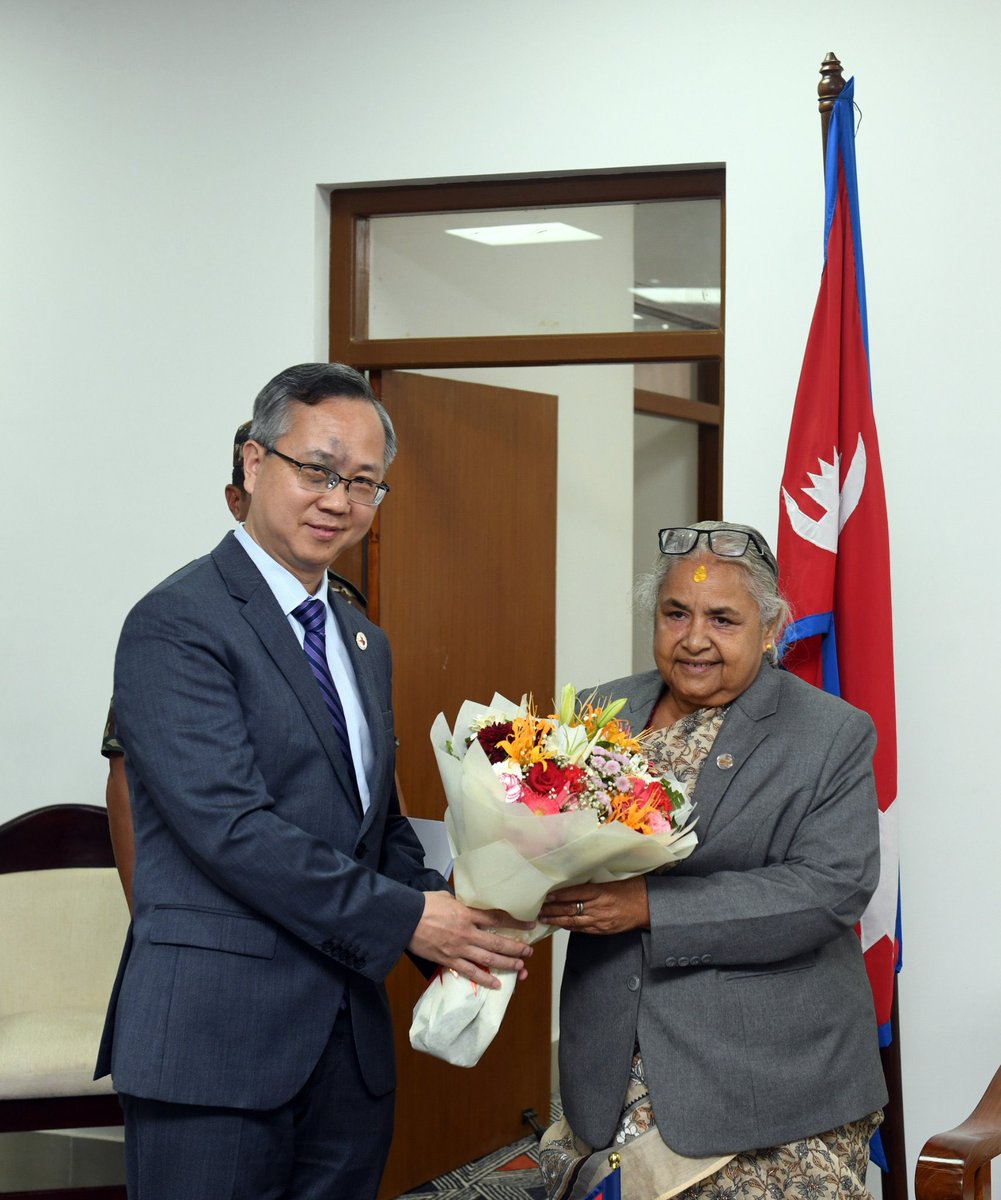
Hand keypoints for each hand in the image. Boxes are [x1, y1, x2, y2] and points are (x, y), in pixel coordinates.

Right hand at [408, 892, 533, 988]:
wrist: (403, 919)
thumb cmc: (423, 905)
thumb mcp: (446, 897)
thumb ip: (462, 904)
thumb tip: (470, 905)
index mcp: (467, 914)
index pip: (497, 919)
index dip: (515, 923)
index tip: (529, 926)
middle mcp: (467, 932)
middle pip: (497, 942)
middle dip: (515, 948)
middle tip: (529, 951)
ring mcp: (458, 948)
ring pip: (488, 959)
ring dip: (506, 964)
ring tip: (520, 966)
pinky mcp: (449, 960)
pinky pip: (470, 972)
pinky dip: (484, 980)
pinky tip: (496, 984)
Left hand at [537, 877, 649, 934]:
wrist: (649, 906)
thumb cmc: (633, 889)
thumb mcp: (612, 882)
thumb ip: (594, 885)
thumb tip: (574, 885)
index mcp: (601, 891)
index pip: (575, 893)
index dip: (559, 896)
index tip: (546, 896)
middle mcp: (600, 907)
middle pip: (570, 909)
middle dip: (552, 910)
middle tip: (538, 910)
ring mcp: (602, 921)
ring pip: (574, 922)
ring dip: (557, 921)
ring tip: (544, 919)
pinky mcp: (604, 930)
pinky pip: (583, 929)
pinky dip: (571, 927)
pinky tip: (561, 925)